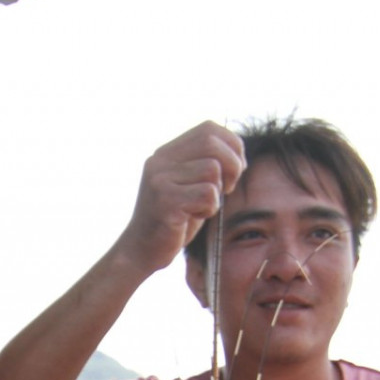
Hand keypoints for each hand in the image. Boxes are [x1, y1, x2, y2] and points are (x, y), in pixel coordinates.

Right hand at [113, 121, 246, 276]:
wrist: (140, 251)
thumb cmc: (171, 221)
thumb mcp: (187, 186)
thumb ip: (204, 165)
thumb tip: (238, 152)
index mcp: (166, 153)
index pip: (208, 128)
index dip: (232, 143)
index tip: (238, 167)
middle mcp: (160, 161)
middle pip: (212, 144)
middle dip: (232, 165)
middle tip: (228, 188)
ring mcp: (160, 180)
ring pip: (212, 170)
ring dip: (217, 193)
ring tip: (202, 207)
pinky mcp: (166, 201)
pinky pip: (207, 194)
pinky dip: (210, 208)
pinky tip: (195, 216)